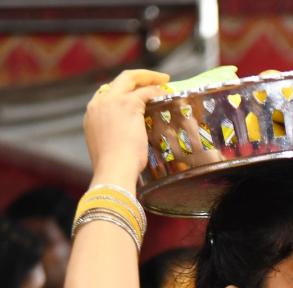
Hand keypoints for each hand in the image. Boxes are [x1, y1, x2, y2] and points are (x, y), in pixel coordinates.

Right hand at [84, 68, 169, 187]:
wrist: (113, 169)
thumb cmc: (114, 168)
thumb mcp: (109, 149)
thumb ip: (114, 138)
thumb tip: (127, 142)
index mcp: (92, 115)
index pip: (106, 94)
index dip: (123, 91)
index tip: (136, 92)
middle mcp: (99, 103)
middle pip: (118, 81)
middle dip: (137, 77)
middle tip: (154, 79)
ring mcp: (112, 101)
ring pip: (130, 79)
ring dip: (148, 77)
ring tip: (163, 80)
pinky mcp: (128, 104)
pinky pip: (145, 91)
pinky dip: (156, 89)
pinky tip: (165, 92)